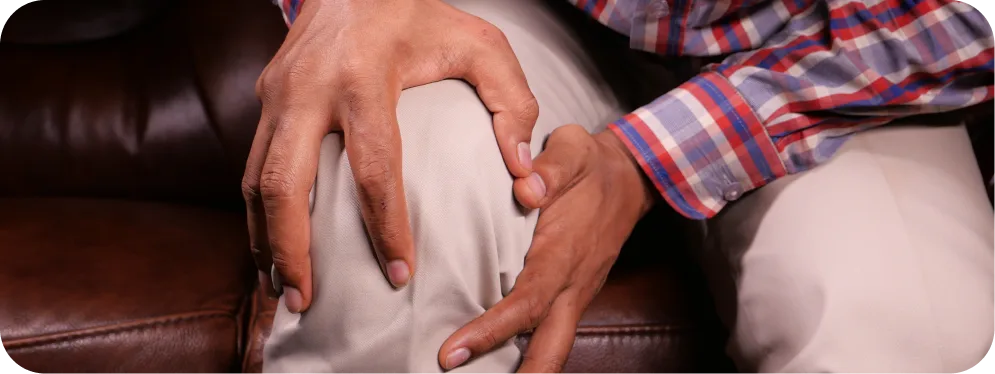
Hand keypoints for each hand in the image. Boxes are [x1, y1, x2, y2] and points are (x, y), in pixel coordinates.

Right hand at [242, 0, 538, 311]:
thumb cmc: (419, 12)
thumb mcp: (480, 43)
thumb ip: (512, 102)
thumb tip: (522, 171)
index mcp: (363, 76)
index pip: (374, 167)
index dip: (387, 228)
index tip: (402, 275)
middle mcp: (308, 88)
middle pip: (284, 184)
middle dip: (292, 249)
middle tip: (306, 300)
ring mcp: (277, 93)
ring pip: (253, 180)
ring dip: (264, 240)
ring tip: (282, 289)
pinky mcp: (264, 97)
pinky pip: (251, 165)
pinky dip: (257, 213)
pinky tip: (273, 246)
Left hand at [438, 125, 655, 372]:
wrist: (630, 177)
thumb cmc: (591, 164)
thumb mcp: (573, 149)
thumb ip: (550, 167)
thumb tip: (525, 189)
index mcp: (565, 253)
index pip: (527, 302)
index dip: (491, 331)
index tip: (453, 351)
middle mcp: (572, 283)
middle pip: (550, 348)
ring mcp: (576, 293)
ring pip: (555, 347)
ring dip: (526, 372)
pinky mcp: (572, 294)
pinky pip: (552, 331)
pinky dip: (529, 353)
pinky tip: (499, 362)